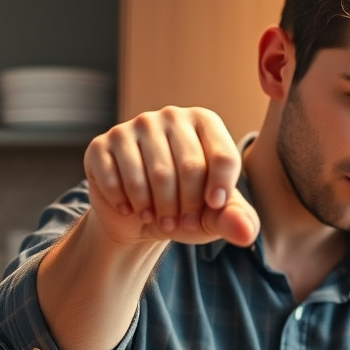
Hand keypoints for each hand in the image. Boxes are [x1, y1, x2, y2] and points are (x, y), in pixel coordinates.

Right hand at [82, 107, 259, 247]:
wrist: (140, 218)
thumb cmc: (186, 209)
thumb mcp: (215, 216)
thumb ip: (236, 220)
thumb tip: (247, 234)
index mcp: (205, 121)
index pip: (223, 157)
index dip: (219, 193)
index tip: (211, 209)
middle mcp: (171, 116)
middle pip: (189, 168)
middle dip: (187, 206)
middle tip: (180, 224)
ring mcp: (135, 126)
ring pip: (153, 176)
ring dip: (156, 209)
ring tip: (157, 219)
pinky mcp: (102, 144)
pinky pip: (116, 179)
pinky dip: (125, 203)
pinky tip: (131, 209)